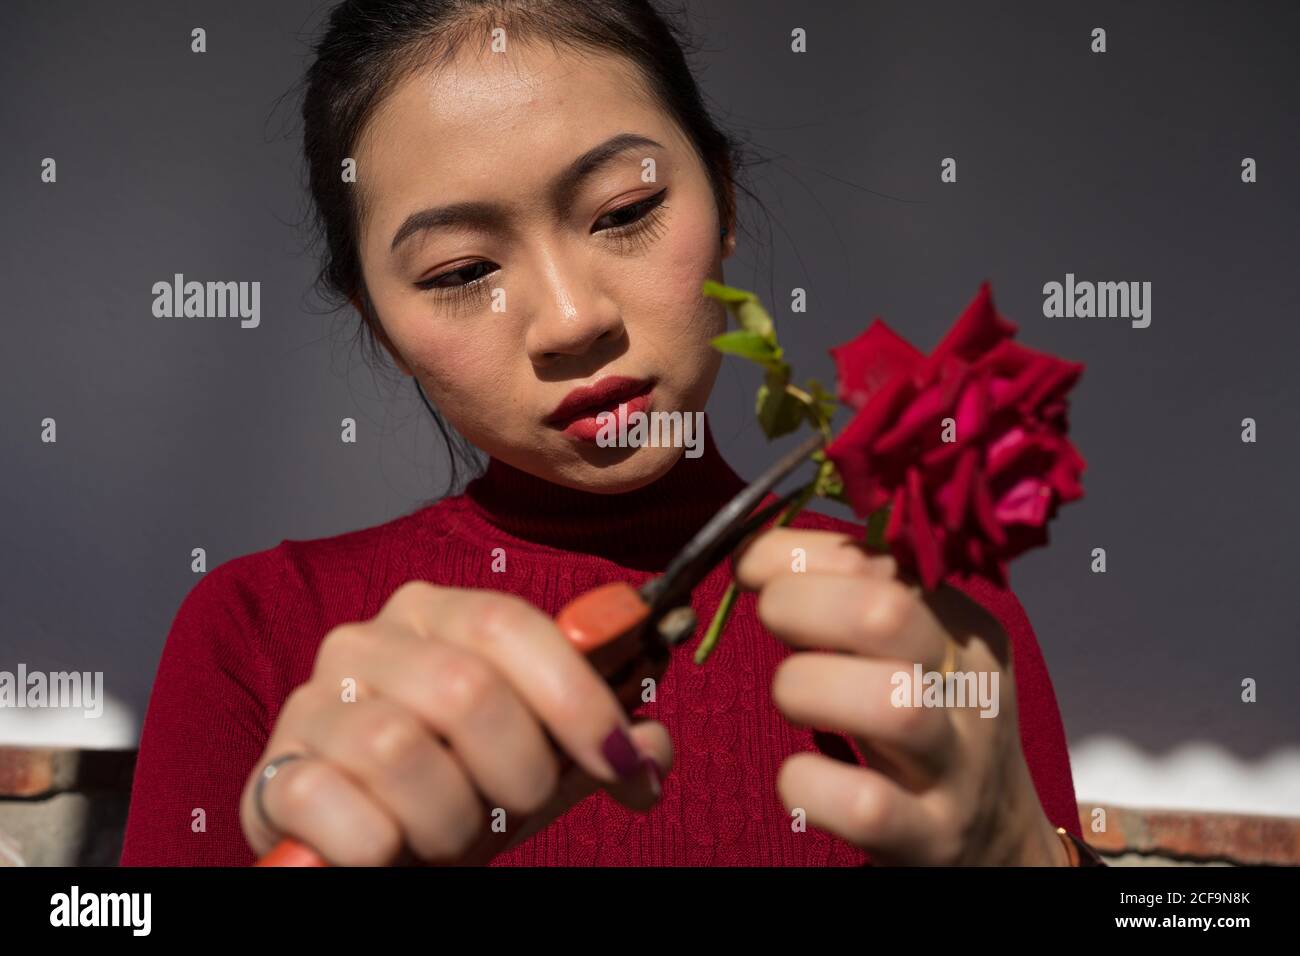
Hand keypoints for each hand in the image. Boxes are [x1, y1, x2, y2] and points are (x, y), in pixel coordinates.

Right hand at [239, 581, 669, 864]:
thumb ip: (595, 746)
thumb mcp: (538, 761)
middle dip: (519, 770)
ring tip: (456, 833)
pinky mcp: (275, 771)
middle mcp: (366, 642)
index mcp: (435, 613)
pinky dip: (383, 847)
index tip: (623, 761)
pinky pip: (339, 809)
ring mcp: (312, 704)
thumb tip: (655, 745)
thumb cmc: (456, 785)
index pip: (510, 625)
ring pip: (401, 752)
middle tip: (523, 808)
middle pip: (466, 688)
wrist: (361, 838)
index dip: (576, 696)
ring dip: (453, 817)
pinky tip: (392, 851)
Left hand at [734, 527, 1067, 865]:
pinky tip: (795, 775)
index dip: (800, 552)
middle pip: (888, 614)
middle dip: (801, 603)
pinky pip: (866, 807)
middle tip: (769, 621)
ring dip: (806, 687)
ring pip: (889, 705)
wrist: (1001, 844)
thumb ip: (857, 595)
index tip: (751, 565)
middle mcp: (968, 688)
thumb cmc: (932, 730)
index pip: (885, 558)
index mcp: (964, 628)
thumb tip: (761, 549)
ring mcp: (955, 767)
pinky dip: (808, 784)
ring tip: (790, 697)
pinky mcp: (930, 837)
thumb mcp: (917, 654)